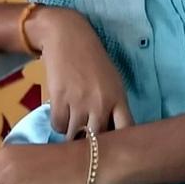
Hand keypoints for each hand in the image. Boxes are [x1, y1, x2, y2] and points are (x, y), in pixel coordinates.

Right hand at [26, 6, 132, 137]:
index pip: (126, 131)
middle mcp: (101, 103)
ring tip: (73, 123)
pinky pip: (58, 125)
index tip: (112, 146)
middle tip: (86, 139)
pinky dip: (58, 124)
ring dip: (72, 133)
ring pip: (74, 135)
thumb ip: (114, 108)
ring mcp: (79, 101)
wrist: (67, 36)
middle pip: (97, 139)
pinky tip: (62, 113)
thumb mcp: (112, 82)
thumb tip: (111, 136)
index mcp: (118, 99)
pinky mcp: (59, 98)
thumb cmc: (92, 61)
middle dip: (91, 143)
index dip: (119, 144)